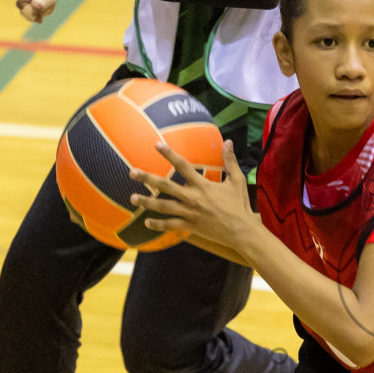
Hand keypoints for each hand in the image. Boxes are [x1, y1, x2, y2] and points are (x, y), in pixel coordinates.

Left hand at [129, 140, 256, 249]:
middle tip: (132, 172)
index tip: (156, 144)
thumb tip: (229, 141)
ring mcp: (189, 213)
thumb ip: (230, 161)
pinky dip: (158, 225)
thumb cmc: (240, 205)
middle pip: (165, 186)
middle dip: (147, 179)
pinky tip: (146, 222)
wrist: (242, 231)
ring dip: (146, 202)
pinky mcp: (190, 226)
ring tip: (132, 198)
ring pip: (163, 206)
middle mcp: (192, 198)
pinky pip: (170, 225)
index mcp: (202, 185)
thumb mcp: (237, 180)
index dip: (169, 154)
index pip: (182, 165)